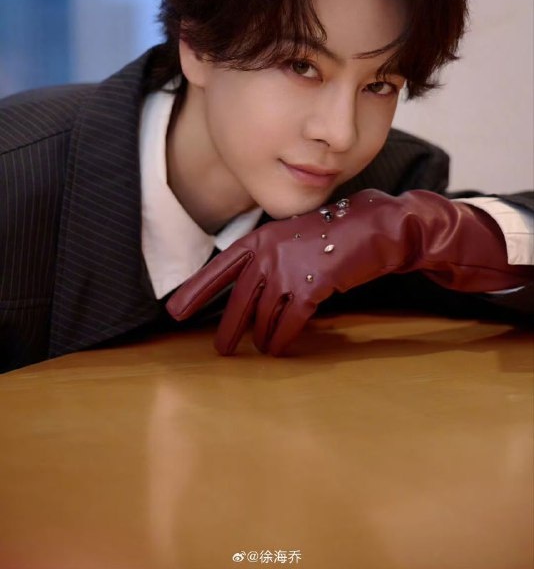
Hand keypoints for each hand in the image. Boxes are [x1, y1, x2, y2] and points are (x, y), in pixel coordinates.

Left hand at [166, 190, 533, 354]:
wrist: (376, 226)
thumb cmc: (336, 232)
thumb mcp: (294, 236)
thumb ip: (271, 256)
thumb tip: (252, 287)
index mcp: (261, 238)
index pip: (220, 269)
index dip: (196, 291)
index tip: (175, 311)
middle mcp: (269, 253)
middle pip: (238, 300)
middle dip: (227, 328)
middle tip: (220, 350)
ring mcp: (289, 269)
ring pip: (263, 316)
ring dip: (261, 338)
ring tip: (259, 350)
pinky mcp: (312, 287)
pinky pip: (289, 324)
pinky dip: (283, 339)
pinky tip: (281, 347)